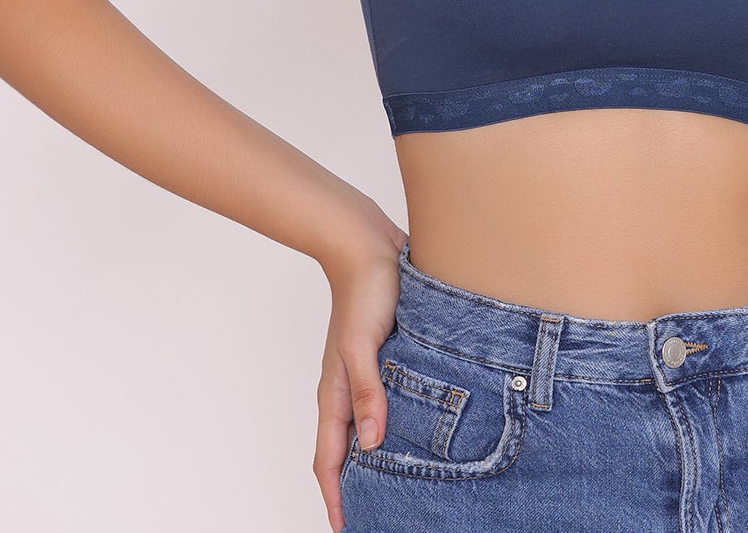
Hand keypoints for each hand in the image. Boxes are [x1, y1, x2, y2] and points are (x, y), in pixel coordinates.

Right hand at [312, 232, 404, 531]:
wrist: (370, 244)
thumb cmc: (365, 289)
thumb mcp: (364, 343)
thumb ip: (368, 390)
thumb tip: (373, 442)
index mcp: (335, 392)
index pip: (330, 460)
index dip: (337, 498)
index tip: (348, 529)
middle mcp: (347, 389)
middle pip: (347, 452)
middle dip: (354, 488)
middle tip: (377, 516)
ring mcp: (366, 373)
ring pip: (368, 428)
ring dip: (376, 458)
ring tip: (398, 486)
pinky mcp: (387, 356)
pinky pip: (387, 401)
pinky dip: (395, 424)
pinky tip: (417, 430)